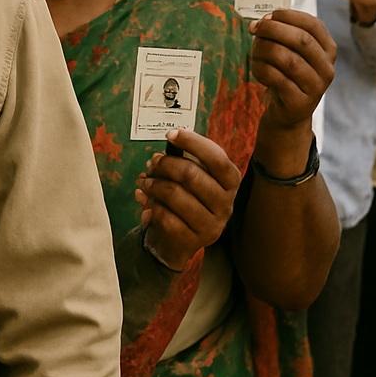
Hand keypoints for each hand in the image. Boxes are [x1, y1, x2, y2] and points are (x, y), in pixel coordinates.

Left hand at [135, 129, 240, 271]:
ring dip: (153, 185)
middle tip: (151, 164)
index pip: (217, 158)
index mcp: (230, 182)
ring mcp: (212, 225)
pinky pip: (166, 217)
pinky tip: (146, 203)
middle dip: (165, 164)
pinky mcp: (194, 241)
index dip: (192, 143)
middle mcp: (226, 204)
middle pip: (191, 174)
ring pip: (175, 195)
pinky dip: (151, 207)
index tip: (171, 134)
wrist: (179, 241)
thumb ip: (184, 161)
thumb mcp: (192, 177)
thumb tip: (163, 151)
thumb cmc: (187, 198)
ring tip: (145, 183)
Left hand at [249, 9, 336, 128]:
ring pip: (288, 59)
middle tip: (254, 28)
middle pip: (302, 40)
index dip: (289, 16)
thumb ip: (280, 34)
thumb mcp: (291, 52)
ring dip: (264, 49)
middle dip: (273, 29)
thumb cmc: (287, 75)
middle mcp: (327, 68)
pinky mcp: (300, 102)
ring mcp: (316, 87)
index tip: (268, 15)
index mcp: (328, 50)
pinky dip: (261, 68)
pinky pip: (276, 78)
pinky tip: (257, 68)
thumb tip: (260, 23)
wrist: (288, 112)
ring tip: (254, 51)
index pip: (314, 25)